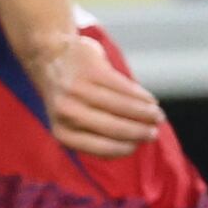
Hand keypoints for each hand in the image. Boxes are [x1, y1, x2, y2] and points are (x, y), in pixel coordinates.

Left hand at [40, 34, 165, 158]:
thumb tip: (132, 146)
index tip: (138, 145)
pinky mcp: (92, 71)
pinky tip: (150, 101)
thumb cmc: (69, 98)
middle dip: (140, 132)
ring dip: (146, 113)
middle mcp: (67, 113)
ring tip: (157, 116)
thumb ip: (94, 136)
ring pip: (123, 106)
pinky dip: (142, 96)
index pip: (102, 148)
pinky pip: (125, 88)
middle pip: (116, 128)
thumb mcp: (72, 123)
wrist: (51, 59)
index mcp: (62, 133)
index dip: (126, 148)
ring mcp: (78, 90)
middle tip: (154, 133)